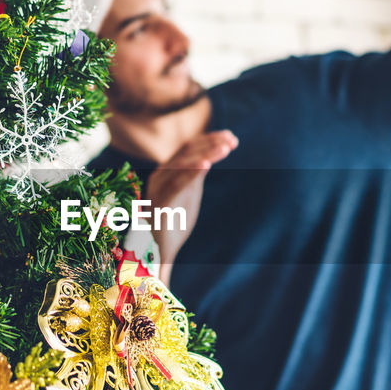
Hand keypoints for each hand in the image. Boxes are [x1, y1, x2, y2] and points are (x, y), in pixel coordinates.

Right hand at [144, 130, 237, 283]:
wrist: (157, 253)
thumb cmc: (173, 224)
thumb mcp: (189, 196)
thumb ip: (195, 177)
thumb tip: (209, 158)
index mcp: (167, 172)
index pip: (188, 148)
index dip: (209, 139)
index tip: (230, 136)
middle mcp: (160, 176)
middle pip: (187, 151)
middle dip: (211, 143)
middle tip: (233, 140)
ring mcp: (158, 188)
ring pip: (183, 163)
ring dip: (206, 153)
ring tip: (226, 148)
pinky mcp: (159, 203)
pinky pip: (176, 184)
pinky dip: (192, 172)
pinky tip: (207, 164)